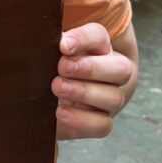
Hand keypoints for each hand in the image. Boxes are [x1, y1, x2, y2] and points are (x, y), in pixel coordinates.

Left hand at [51, 23, 134, 139]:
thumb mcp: (47, 51)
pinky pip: (103, 125)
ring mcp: (110, 99)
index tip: (63, 45)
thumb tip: (41, 37)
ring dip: (85, 93)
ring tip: (57, 88)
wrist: (46, 96)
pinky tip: (60, 112)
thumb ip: (47, 43)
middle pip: (120, 68)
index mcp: (99, 47)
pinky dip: (82, 120)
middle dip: (90, 68)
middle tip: (62, 68)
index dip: (83, 39)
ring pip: (114, 97)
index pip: (99, 36)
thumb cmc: (47, 65)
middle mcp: (112, 72)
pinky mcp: (101, 122)